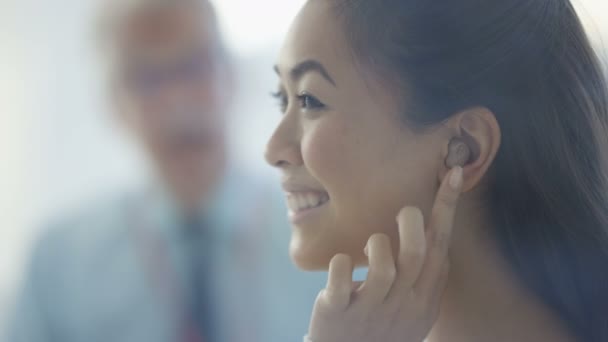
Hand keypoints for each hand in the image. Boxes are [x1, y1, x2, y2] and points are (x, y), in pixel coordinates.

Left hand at [307, 167, 463, 341]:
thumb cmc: (382, 329)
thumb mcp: (414, 309)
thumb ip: (426, 276)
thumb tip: (435, 234)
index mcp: (424, 298)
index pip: (441, 246)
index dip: (447, 207)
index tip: (453, 172)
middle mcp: (403, 304)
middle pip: (417, 253)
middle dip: (411, 222)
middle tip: (404, 212)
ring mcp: (371, 310)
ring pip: (383, 265)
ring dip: (376, 244)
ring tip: (369, 249)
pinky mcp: (338, 313)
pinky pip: (341, 280)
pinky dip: (341, 264)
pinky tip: (342, 264)